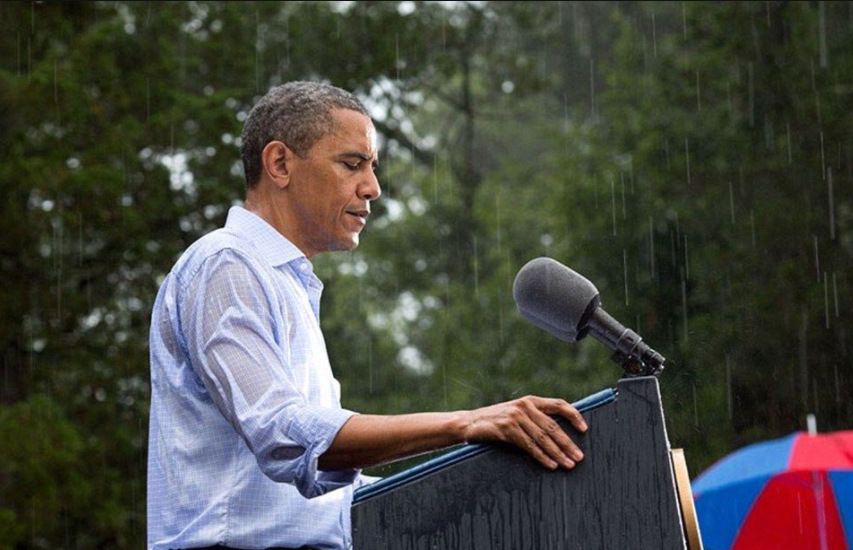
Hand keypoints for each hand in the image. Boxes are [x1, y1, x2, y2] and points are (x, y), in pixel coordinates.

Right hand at [462, 396, 587, 469]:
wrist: (469, 423)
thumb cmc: (496, 421)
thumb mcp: (517, 415)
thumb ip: (535, 419)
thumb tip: (559, 434)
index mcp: (530, 401)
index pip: (558, 404)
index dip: (573, 415)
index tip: (585, 429)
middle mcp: (525, 406)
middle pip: (553, 426)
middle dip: (568, 443)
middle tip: (579, 457)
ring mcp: (515, 417)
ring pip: (543, 437)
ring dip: (558, 453)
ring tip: (568, 464)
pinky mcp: (506, 429)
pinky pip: (529, 445)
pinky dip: (542, 456)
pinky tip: (551, 464)